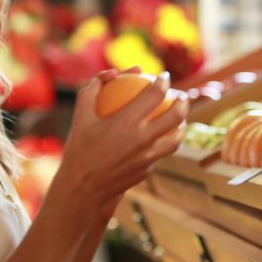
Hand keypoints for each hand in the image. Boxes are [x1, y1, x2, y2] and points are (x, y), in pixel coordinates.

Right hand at [53, 68, 188, 211]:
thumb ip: (93, 89)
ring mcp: (148, 158)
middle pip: (175, 116)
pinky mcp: (147, 171)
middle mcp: (142, 139)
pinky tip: (161, 138)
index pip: (155, 94)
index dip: (164, 82)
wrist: (83, 188)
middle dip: (183, 101)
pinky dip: (165, 142)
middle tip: (180, 95)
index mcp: (126, 122)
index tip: (164, 77)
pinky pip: (161, 152)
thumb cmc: (79, 148)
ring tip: (179, 118)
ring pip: (176, 138)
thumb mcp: (80, 115)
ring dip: (182, 124)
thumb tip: (111, 73)